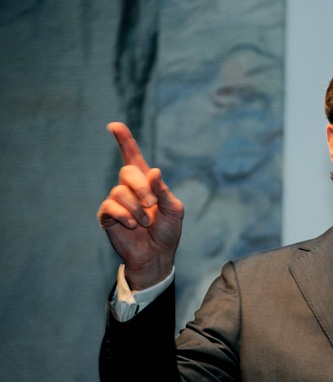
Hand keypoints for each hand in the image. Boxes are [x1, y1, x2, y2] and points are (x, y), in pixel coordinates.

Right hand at [97, 122, 183, 289]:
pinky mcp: (108, 216)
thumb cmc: (167, 232)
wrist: (158, 255)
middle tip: (152, 204)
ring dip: (137, 207)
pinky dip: (125, 215)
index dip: (124, 140)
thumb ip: (164, 191)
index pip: (132, 157)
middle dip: (142, 187)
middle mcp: (129, 189)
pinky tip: (133, 225)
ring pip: (120, 191)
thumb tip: (154, 172)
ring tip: (145, 222)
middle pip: (127, 172)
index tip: (114, 125)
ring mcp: (117, 202)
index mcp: (147, 183)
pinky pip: (111, 206)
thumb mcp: (174, 209)